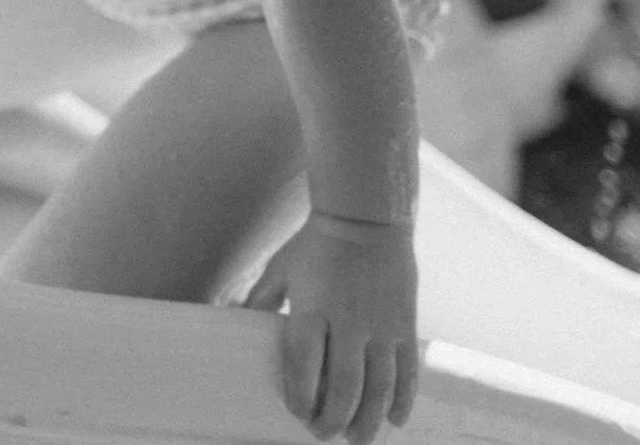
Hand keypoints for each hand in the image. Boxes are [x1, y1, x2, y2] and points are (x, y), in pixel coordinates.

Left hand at [240, 212, 418, 443]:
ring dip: (369, 419)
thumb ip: (261, 299)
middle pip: (343, 385)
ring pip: (378, 386)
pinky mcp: (404, 324)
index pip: (304, 365)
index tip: (298, 413)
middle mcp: (347, 321)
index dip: (302, 397)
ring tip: (359, 439)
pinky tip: (396, 420)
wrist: (366, 217)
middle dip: (334, 418)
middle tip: (325, 435)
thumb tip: (232, 318)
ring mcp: (380, 325)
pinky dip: (403, 399)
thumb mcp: (281, 268)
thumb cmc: (316, 243)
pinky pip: (407, 370)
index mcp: (311, 308)